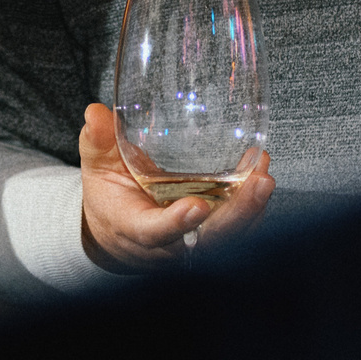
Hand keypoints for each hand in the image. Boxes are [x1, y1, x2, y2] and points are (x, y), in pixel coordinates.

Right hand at [77, 103, 274, 271]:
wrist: (118, 234)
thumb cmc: (109, 198)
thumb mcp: (97, 169)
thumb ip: (97, 142)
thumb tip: (96, 113)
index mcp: (135, 230)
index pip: (156, 233)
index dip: (176, 223)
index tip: (197, 206)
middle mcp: (170, 246)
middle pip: (209, 241)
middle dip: (238, 215)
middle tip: (259, 182)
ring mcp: (194, 244)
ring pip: (230, 237)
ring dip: (253, 209)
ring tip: (265, 172)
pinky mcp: (211, 237)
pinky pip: (238, 228)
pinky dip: (253, 204)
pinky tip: (261, 170)